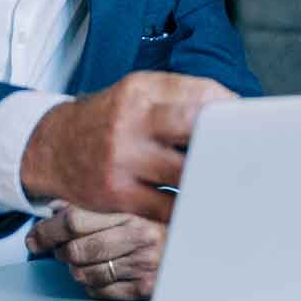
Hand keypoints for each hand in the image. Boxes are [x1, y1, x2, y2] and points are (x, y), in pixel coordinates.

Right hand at [19, 71, 236, 219]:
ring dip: (212, 179)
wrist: (51, 148)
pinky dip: (189, 210)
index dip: (231, 111)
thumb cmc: (108, 120)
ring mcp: (124, 160)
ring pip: (186, 173)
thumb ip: (183, 96)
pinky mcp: (119, 194)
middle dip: (226, 142)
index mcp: (141, 90)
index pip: (201, 95)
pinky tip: (204, 207)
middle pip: (195, 128)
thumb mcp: (139, 93)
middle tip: (249, 154)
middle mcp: (131, 121)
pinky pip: (167, 209)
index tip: (248, 125)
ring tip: (232, 184)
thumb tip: (234, 108)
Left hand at [27, 208, 165, 300]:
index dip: (47, 230)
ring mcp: (142, 266)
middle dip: (59, 251)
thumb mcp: (133, 201)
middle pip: (75, 250)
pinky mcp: (144, 288)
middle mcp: (138, 238)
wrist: (198, 239)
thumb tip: (55, 208)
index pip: (74, 220)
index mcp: (132, 210)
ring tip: (83, 260)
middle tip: (60, 247)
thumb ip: (95, 203)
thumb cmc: (164, 220)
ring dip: (75, 269)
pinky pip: (100, 291)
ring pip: (83, 274)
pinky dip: (92, 285)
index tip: (35, 236)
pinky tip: (101, 273)